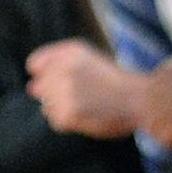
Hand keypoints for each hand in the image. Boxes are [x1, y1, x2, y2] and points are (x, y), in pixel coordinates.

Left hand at [24, 40, 143, 139]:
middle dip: (56, 94)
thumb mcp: (91, 60)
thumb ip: (60, 67)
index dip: (45, 74)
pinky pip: (55, 120)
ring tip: (87, 104)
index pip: (36, 62)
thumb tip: (31, 88)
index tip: (61, 80)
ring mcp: (64, 91)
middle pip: (40, 86)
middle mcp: (64, 68)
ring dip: (62, 108)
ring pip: (46, 105)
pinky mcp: (66, 113)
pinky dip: (68, 122)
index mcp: (71, 51)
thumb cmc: (118, 81)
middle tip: (83, 95)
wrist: (140, 98)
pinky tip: (86, 115)